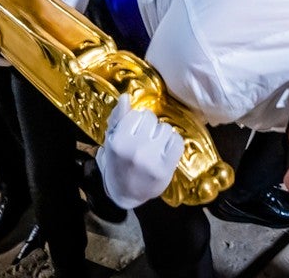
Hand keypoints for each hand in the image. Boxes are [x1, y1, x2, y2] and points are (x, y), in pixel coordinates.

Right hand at [95, 94, 183, 208]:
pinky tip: (165, 150)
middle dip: (149, 126)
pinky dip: (173, 143)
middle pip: (152, 119)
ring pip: (165, 128)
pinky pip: (177, 141)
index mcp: (118, 141)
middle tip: (144, 139)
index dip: (137, 121)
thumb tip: (126, 97)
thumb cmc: (118, 162)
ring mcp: (151, 159)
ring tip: (154, 145)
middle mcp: (135, 149)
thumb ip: (118, 118)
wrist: (125, 193)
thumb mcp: (111, 140)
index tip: (134, 131)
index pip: (137, 114)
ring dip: (161, 134)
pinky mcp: (166, 168)